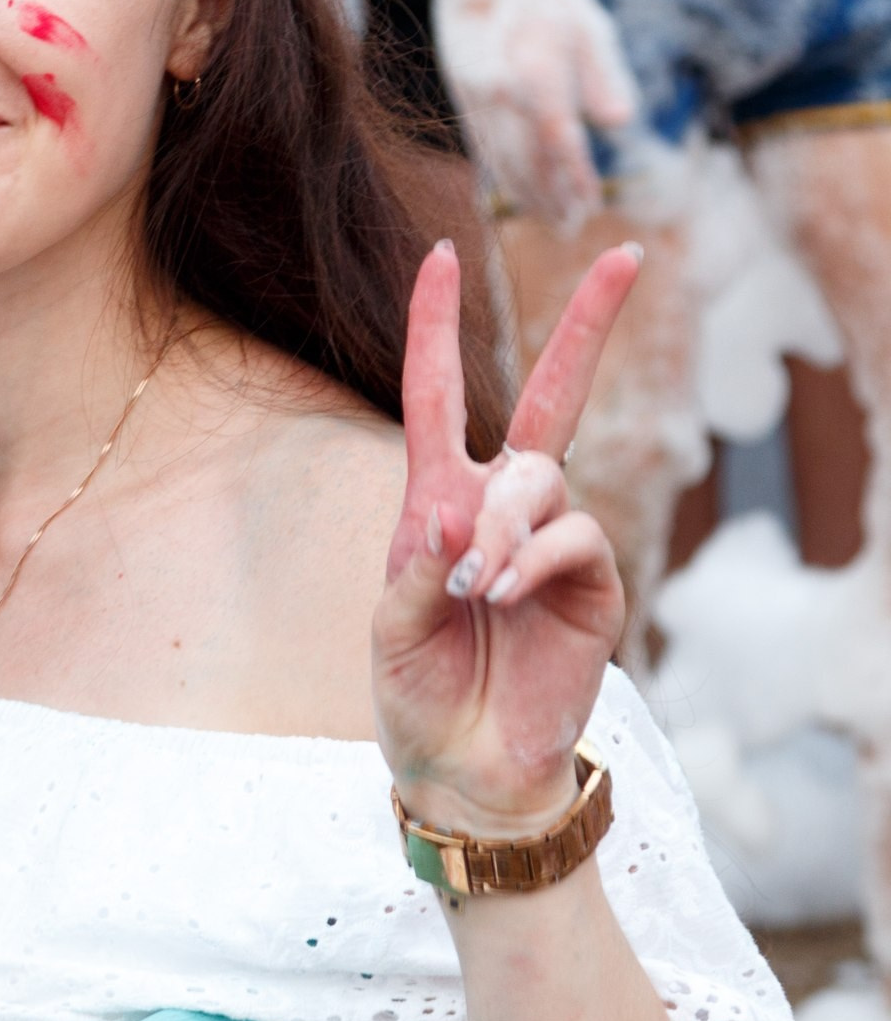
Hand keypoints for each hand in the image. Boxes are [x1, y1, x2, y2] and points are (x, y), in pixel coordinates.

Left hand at [373, 239, 639, 839]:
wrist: (463, 767)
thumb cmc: (417, 693)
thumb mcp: (390, 625)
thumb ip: (415, 565)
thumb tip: (459, 515)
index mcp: (437, 502)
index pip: (438, 396)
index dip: (438, 327)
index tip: (443, 256)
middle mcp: (502, 507)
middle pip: (551, 396)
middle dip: (587, 325)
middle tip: (631, 254)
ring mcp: (555, 541)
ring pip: (543, 476)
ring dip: (503, 522)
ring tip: (472, 586)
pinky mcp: (594, 583)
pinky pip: (573, 536)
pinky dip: (533, 557)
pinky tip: (502, 593)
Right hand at [427, 0, 638, 231]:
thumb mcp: (588, 15)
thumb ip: (602, 72)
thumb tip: (618, 123)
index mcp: (532, 70)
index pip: (558, 143)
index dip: (576, 180)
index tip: (594, 208)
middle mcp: (495, 89)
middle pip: (523, 161)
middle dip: (547, 199)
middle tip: (571, 230)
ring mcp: (471, 92)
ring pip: (497, 157)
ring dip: (523, 193)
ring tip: (547, 219)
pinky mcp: (460, 90)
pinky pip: (480, 142)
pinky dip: (499, 170)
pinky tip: (514, 186)